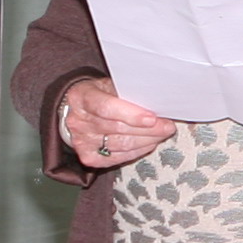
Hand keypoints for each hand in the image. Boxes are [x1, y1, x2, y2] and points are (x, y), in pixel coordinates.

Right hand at [56, 77, 179, 174]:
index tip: (152, 117)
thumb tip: (155, 100)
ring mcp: (81, 141)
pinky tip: (148, 143)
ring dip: (147, 140)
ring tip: (162, 134)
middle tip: (167, 126)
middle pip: (118, 128)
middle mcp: (78, 121)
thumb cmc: (97, 95)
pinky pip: (118, 158)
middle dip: (148, 129)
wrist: (75, 111)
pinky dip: (137, 151)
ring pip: (121, 145)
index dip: (131, 114)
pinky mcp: (88, 157)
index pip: (106, 108)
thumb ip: (126, 92)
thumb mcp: (107, 84)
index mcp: (82, 97)